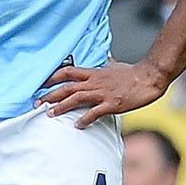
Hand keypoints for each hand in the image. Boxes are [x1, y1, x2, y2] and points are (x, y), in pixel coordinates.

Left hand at [36, 59, 166, 126]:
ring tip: (49, 113)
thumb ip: (105, 64)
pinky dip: (85, 119)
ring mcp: (103, 93)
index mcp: (93, 72)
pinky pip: (95, 112)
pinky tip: (77, 125)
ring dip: (61, 106)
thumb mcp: (114, 65)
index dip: (51, 77)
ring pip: (76, 98)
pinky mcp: (112, 103)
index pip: (67, 72)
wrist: (149, 77)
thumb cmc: (132, 72)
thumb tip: (103, 59)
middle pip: (67, 87)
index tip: (39, 84)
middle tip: (36, 103)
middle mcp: (94, 82)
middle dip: (50, 95)